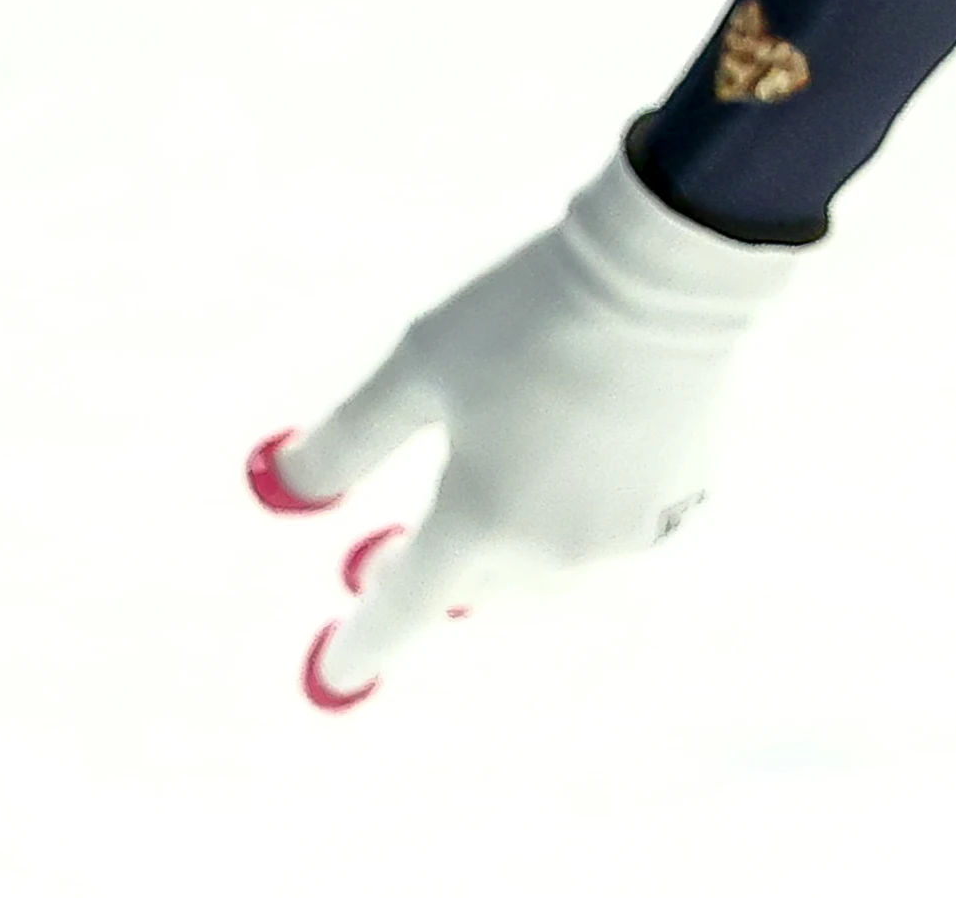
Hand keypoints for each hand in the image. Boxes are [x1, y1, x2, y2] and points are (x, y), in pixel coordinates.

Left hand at [246, 139, 803, 707]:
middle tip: (379, 554)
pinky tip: (564, 453)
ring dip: (497, 546)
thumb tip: (281, 488)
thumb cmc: (524, 313)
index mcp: (480, 517)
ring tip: (474, 496)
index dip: (363, 642)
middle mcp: (553, 548)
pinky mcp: (674, 507)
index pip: (403, 606)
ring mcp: (621, 536)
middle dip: (426, 573)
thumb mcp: (416, 365)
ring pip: (538, 566)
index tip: (332, 678)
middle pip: (472, 584)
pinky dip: (563, 514)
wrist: (664, 276)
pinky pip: (599, 534)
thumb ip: (348, 438)